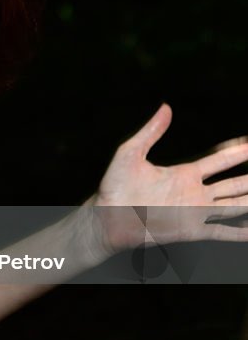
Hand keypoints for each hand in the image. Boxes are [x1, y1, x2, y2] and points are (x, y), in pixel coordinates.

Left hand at [93, 104, 247, 250]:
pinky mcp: (191, 230)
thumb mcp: (130, 152)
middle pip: (233, 183)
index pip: (218, 160)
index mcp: (184, 173)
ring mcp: (195, 212)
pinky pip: (221, 232)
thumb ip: (151, 132)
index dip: (236, 151)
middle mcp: (194, 192)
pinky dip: (239, 232)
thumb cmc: (114, 186)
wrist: (106, 218)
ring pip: (233, 206)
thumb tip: (166, 107)